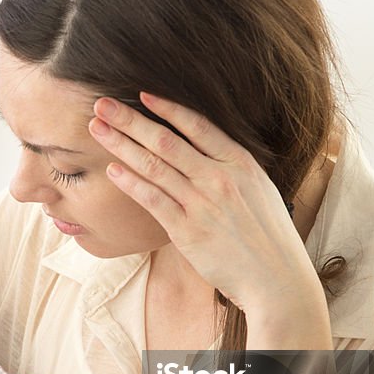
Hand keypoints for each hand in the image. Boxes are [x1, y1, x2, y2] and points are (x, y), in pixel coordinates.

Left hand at [88, 93, 322, 316]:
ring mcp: (202, 204)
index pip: (197, 125)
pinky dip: (130, 182)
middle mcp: (219, 178)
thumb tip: (207, 150)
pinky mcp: (187, 231)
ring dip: (121, 145)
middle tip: (102, 104)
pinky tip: (112, 170)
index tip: (141, 94)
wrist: (277, 279)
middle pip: (165, 140)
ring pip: (153, 166)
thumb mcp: (260, 190)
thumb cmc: (269, 236)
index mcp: (240, 163)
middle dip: (130, 119)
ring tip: (97, 129)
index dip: (166, 107)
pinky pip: (152, 200)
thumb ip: (233, 168)